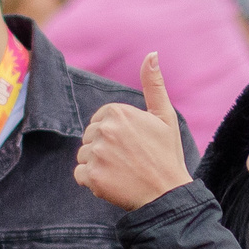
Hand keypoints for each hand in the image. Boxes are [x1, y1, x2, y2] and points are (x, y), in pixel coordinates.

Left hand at [74, 54, 191, 210]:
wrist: (168, 194)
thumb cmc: (167, 154)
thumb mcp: (164, 116)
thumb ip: (154, 84)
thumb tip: (151, 54)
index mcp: (118, 111)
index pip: (100, 121)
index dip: (115, 134)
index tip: (133, 145)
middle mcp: (105, 130)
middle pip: (89, 138)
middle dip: (104, 149)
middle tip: (129, 160)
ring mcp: (97, 154)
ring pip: (84, 156)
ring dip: (98, 166)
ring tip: (123, 172)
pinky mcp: (92, 177)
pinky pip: (80, 176)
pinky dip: (93, 182)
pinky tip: (114, 183)